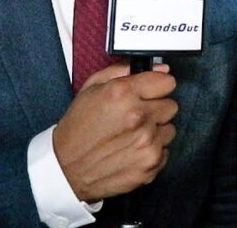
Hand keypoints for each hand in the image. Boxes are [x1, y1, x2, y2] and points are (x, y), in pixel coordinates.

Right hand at [53, 61, 177, 201]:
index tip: (150, 92)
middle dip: (156, 109)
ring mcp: (147, 143)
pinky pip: (165, 150)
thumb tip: (160, 68)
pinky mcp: (150, 165)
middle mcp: (139, 117)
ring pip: (170, 129)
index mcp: (124, 94)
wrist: (65, 168)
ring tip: (131, 135)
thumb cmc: (78, 128)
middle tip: (136, 116)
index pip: (167, 82)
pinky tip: (132, 150)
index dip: (157, 86)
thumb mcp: (92, 88)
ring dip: (155, 131)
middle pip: (171, 106)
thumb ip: (125, 71)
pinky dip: (152, 150)